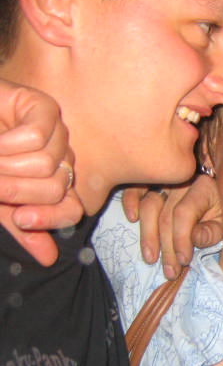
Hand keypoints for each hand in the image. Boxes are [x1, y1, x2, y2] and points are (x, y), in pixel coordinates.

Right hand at [0, 80, 82, 264]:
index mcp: (52, 182)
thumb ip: (23, 226)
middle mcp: (60, 158)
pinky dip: (7, 141)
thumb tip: (49, 259)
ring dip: (7, 164)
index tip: (20, 217)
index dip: (50, 217)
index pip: (72, 209)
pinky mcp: (44, 107)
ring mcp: (56, 132)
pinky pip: (37, 137)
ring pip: (47, 164)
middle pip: (57, 188)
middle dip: (16, 189)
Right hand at [122, 175, 222, 279]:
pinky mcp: (151, 181)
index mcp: (203, 188)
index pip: (184, 213)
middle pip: (165, 215)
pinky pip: (135, 188)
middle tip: (170, 271)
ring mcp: (165, 179)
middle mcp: (182, 180)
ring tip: (150, 258)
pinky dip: (129, 201)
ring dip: (147, 235)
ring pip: (148, 204)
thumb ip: (211, 231)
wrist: (217, 189)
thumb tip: (194, 239)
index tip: (183, 260)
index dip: (181, 239)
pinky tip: (132, 219)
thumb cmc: (220, 209)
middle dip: (166, 247)